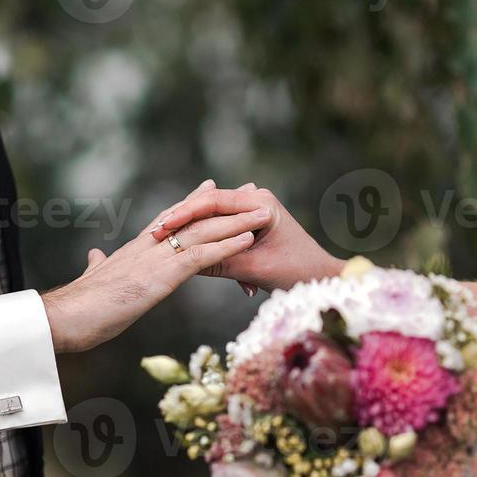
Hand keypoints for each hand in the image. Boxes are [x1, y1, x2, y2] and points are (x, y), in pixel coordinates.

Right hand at [42, 180, 270, 353]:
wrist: (66, 315)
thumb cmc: (76, 305)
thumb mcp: (93, 281)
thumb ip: (97, 266)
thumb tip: (95, 257)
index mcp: (135, 249)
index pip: (170, 219)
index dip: (193, 203)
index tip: (211, 188)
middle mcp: (149, 247)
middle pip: (194, 218)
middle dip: (226, 205)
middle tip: (252, 190)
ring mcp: (156, 259)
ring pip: (204, 233)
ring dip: (237, 222)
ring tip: (265, 212)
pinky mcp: (161, 276)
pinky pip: (201, 257)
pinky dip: (227, 246)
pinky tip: (248, 240)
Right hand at [149, 185, 342, 292]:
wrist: (321, 277)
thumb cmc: (295, 273)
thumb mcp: (254, 270)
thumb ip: (221, 263)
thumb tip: (183, 261)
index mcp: (261, 203)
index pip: (214, 202)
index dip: (185, 214)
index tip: (163, 227)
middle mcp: (257, 199)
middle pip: (210, 206)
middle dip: (183, 220)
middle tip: (155, 233)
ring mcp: (254, 209)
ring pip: (214, 216)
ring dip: (194, 230)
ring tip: (165, 238)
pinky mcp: (251, 222)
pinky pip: (223, 226)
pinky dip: (210, 238)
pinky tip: (190, 244)